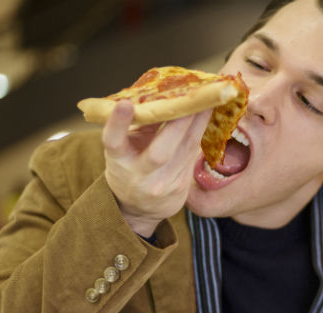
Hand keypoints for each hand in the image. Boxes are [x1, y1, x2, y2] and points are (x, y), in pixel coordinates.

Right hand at [102, 100, 211, 236]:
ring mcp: (161, 185)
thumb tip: (162, 93)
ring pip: (184, 152)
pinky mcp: (180, 188)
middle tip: (194, 96)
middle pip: (160, 152)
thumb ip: (139, 124)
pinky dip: (200, 135)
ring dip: (198, 125)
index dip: (117, 124)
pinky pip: (192, 157)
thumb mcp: (125, 146)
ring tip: (209, 102)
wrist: (138, 209)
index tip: (125, 104)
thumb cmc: (130, 165)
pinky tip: (208, 118)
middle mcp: (138, 176)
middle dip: (179, 122)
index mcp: (118, 161)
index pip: (113, 142)